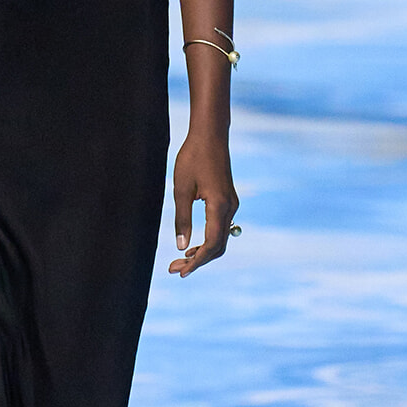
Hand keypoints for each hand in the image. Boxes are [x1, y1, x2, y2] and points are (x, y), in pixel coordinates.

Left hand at [170, 132, 238, 278]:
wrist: (210, 135)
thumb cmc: (193, 158)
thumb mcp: (181, 189)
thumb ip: (182, 218)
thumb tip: (181, 246)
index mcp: (219, 206)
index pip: (211, 244)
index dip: (196, 262)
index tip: (180, 271)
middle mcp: (230, 208)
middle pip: (218, 246)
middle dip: (198, 261)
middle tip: (175, 269)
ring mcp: (231, 204)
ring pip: (220, 238)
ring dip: (203, 252)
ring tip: (181, 260)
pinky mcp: (228, 200)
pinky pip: (221, 228)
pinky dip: (208, 240)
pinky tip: (193, 244)